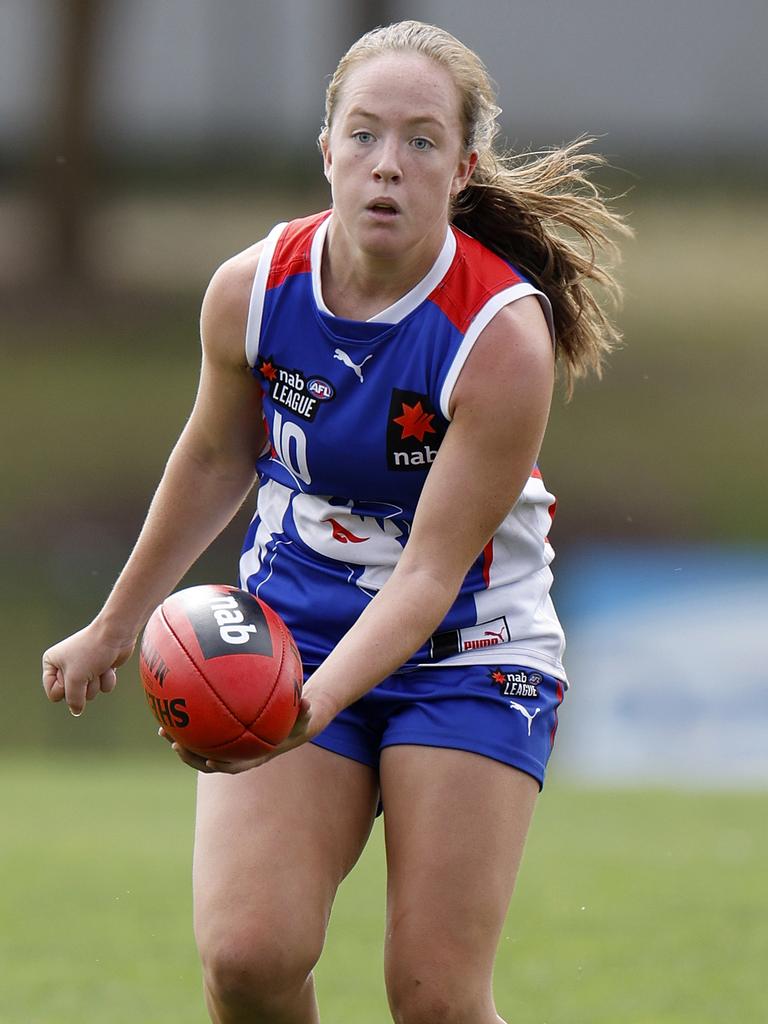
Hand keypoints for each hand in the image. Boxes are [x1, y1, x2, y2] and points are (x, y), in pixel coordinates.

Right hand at [42, 622, 135, 716]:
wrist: (116, 635)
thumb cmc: (91, 652)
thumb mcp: (75, 679)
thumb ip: (73, 700)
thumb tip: (76, 711)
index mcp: (51, 663)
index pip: (54, 693)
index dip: (65, 688)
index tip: (72, 672)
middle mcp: (65, 666)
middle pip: (73, 695)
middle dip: (84, 685)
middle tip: (88, 668)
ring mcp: (84, 668)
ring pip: (89, 693)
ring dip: (96, 682)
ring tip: (98, 666)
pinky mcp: (100, 670)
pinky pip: (102, 687)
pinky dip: (107, 679)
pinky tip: (109, 666)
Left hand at [158, 688, 337, 773]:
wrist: (290, 723)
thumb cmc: (296, 720)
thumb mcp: (304, 717)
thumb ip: (305, 712)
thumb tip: (308, 703)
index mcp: (253, 756)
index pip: (235, 767)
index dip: (222, 766)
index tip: (211, 763)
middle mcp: (236, 754)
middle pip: (208, 761)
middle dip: (190, 756)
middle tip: (175, 745)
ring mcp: (226, 745)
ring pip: (198, 748)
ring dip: (180, 741)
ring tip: (163, 729)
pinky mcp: (219, 734)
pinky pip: (200, 730)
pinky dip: (188, 723)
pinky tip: (176, 704)